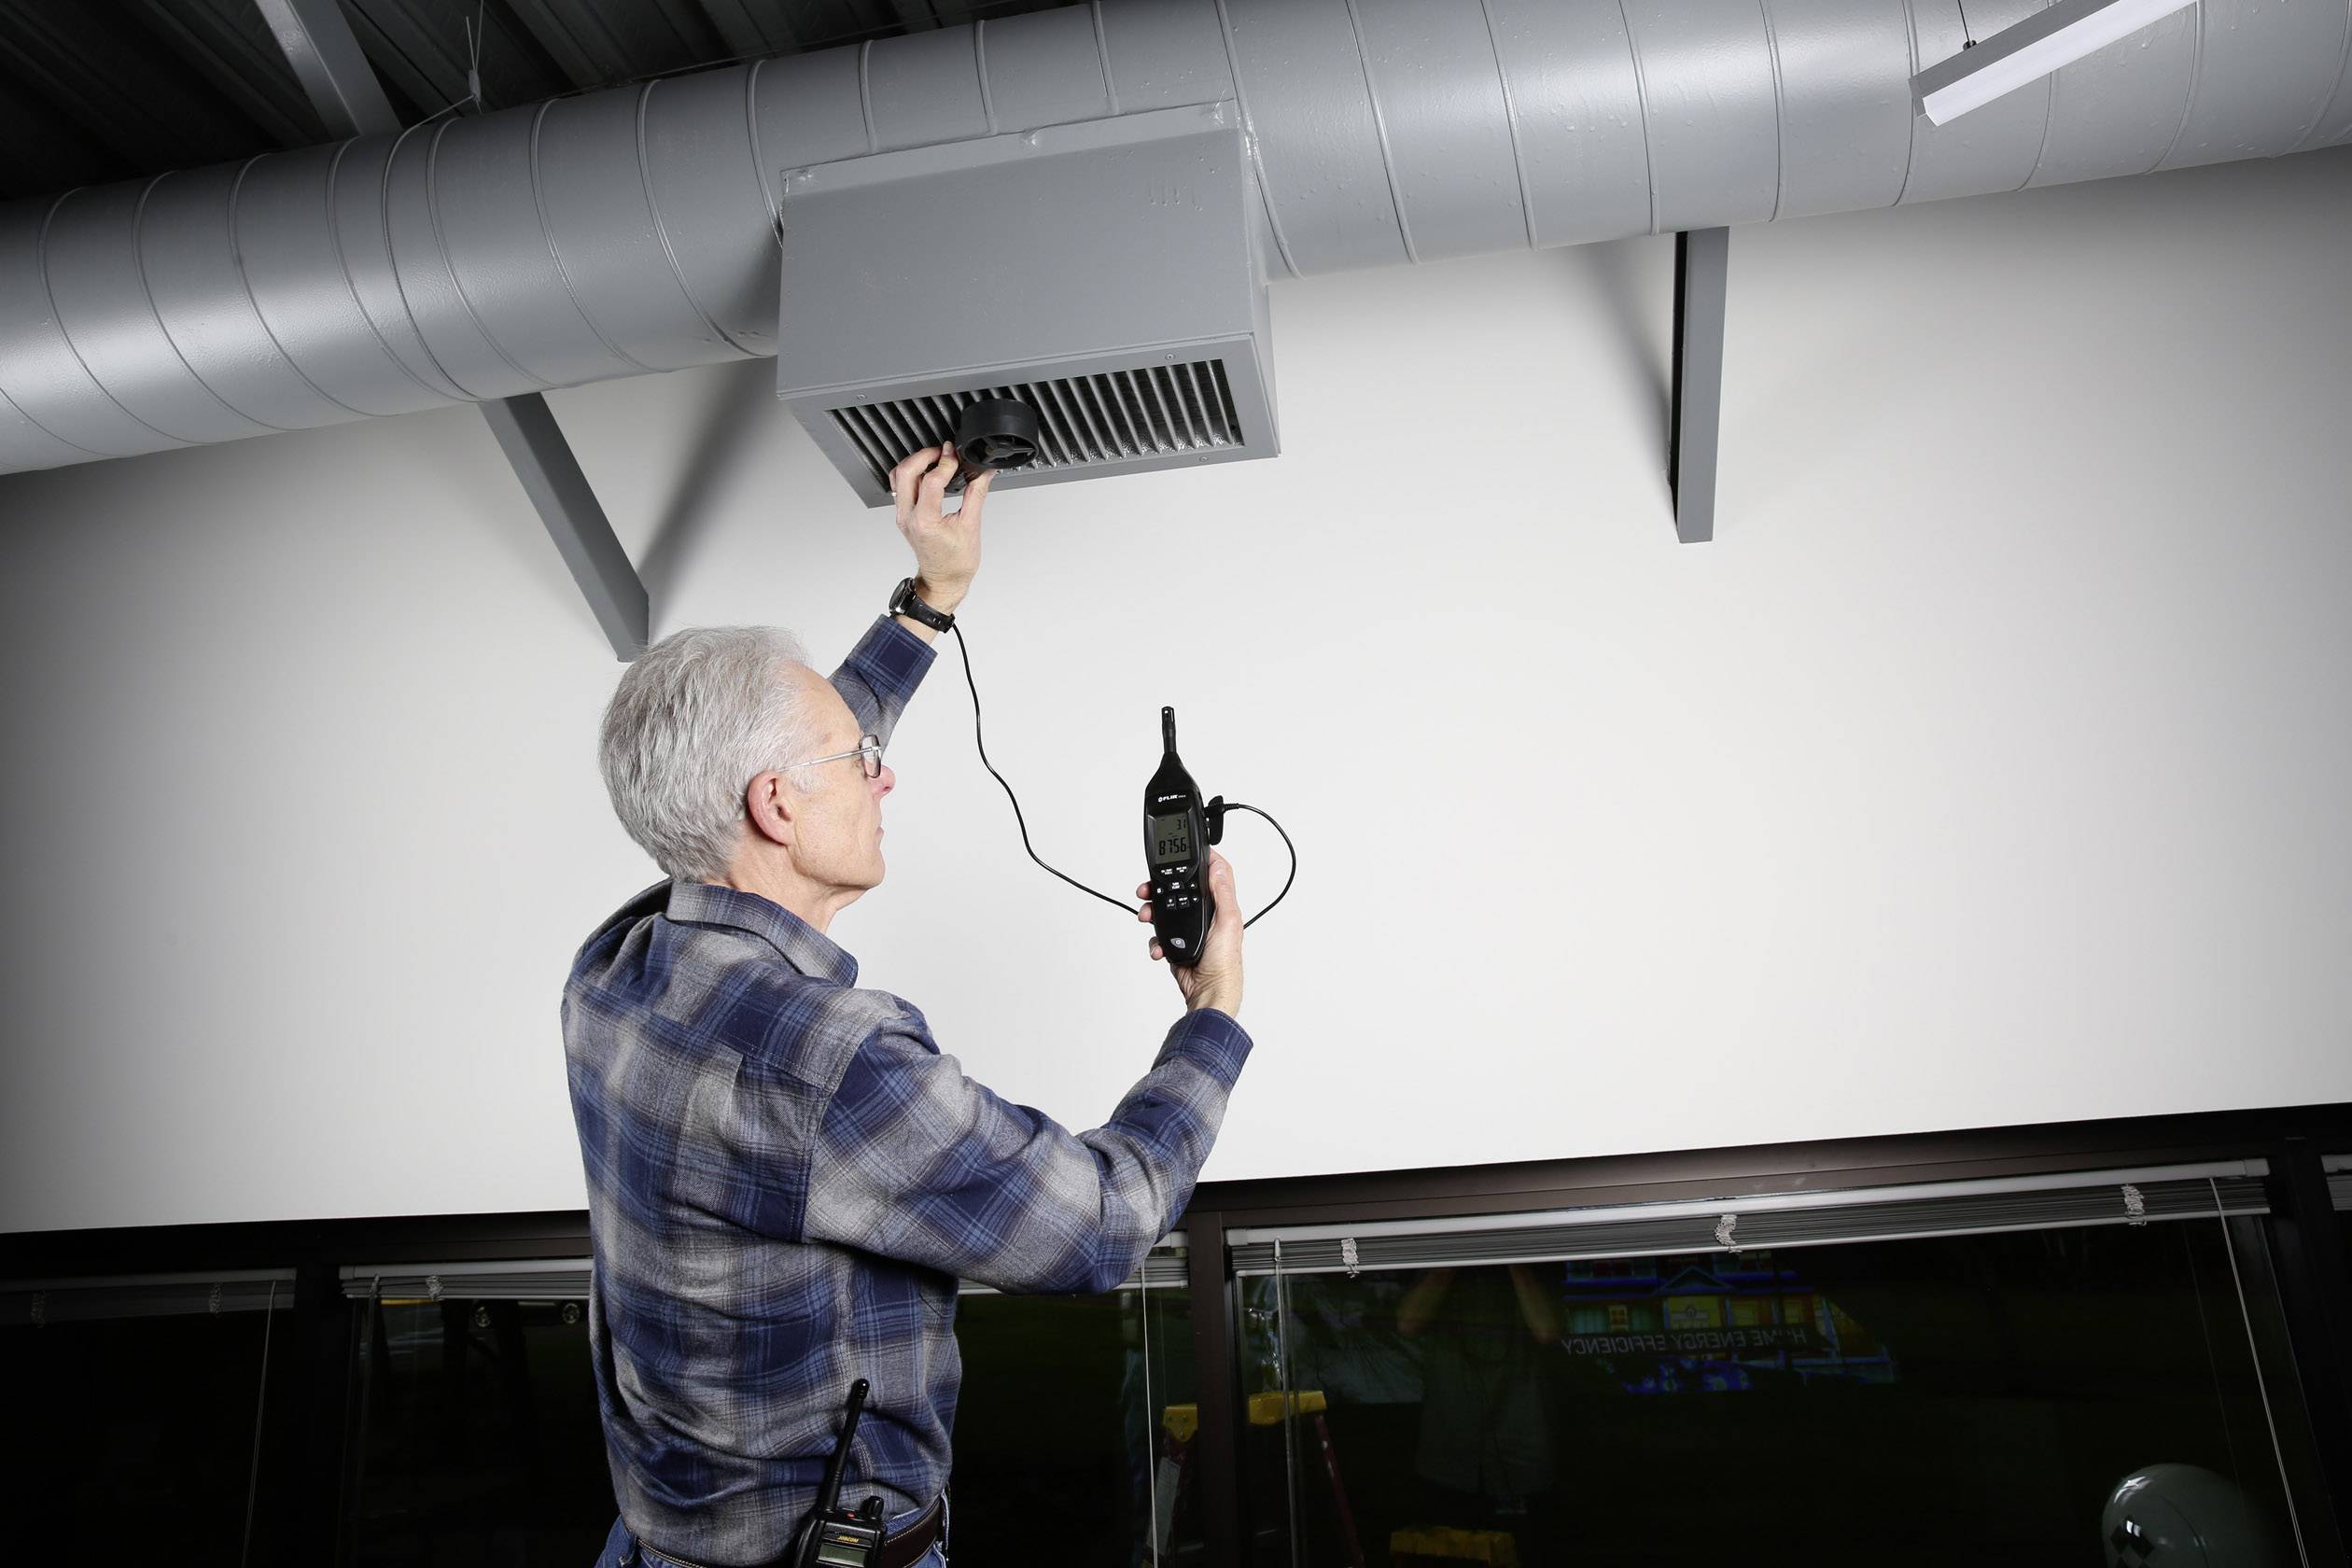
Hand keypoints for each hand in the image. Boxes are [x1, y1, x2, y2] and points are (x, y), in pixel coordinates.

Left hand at [889, 444, 989, 612]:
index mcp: (925, 521)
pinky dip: (913, 474)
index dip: (946, 463)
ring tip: (935, 459)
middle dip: (925, 455)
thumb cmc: (955, 563)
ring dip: (915, 463)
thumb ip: (976, 494)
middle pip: (905, 472)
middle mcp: (908, 517)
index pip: (931, 480)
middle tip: (943, 452)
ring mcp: (903, 516)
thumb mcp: (971, 527)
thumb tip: (983, 474)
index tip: (956, 456)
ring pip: (898, 477)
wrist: (943, 580)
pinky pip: (901, 487)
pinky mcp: (904, 515)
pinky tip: (929, 473)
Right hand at [1135, 850, 1243, 1017]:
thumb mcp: (1228, 923)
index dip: (1199, 861)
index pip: (1211, 875)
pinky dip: (1154, 939)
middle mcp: (1205, 914)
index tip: (1184, 853)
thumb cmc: (1225, 963)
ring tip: (1146, 916)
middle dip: (1161, 886)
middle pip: (1179, 889)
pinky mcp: (1175, 942)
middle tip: (1147, 888)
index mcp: (1220, 906)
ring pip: (1164, 909)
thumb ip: (1223, 894)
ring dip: (1152, 911)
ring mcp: (1188, 928)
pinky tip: (1159, 945)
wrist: (1208, 992)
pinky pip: (1158, 934)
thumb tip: (1218, 867)